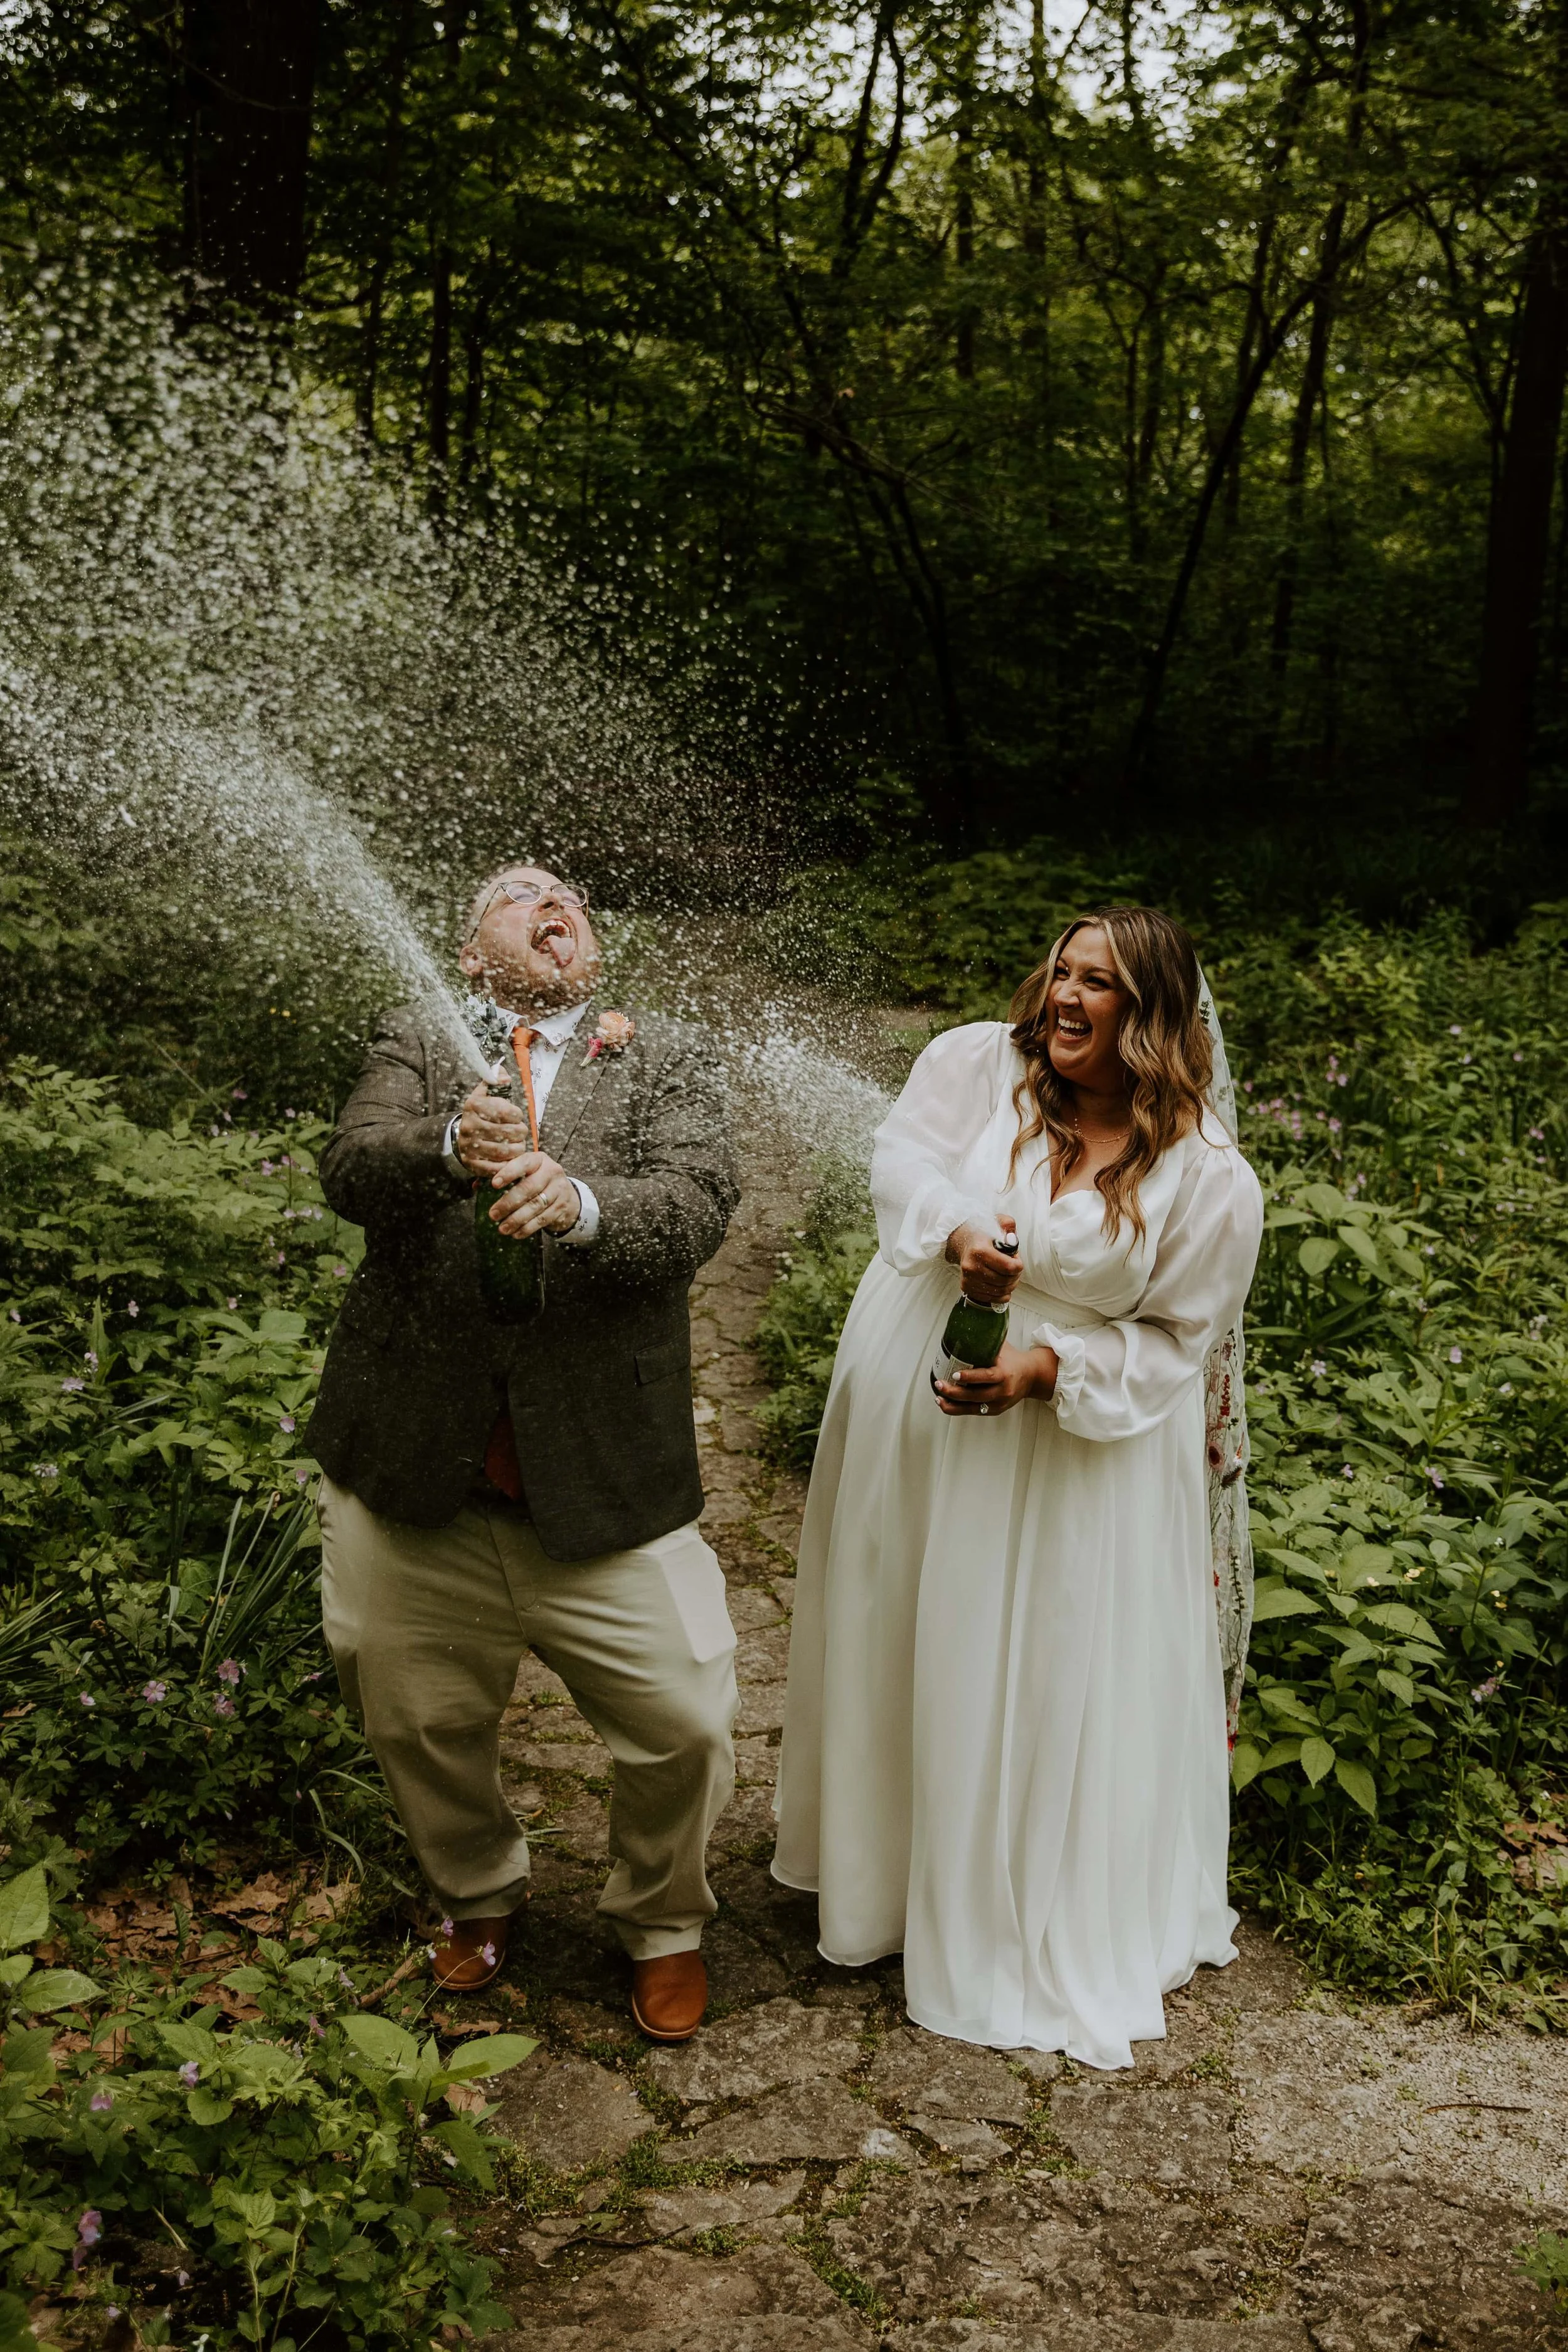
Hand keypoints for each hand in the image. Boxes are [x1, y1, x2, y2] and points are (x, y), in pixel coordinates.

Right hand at [456, 1080, 530, 1176]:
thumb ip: (496, 1081)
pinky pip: (495, 1167)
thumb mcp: (486, 1093)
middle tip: (521, 1132)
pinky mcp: (471, 1162)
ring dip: (517, 1149)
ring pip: (503, 1151)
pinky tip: (511, 1158)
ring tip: (519, 1145)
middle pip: (506, 1132)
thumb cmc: (482, 1112)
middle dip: (520, 1133)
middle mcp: (469, 1125)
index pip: (505, 1111)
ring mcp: (469, 1145)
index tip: (517, 1117)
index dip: (517, 1115)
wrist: (462, 1134)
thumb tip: (503, 1075)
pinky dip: (507, 1164)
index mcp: (474, 1105)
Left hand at [488, 1149, 581, 1237]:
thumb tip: (477, 1186)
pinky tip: (516, 1234)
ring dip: (517, 1219)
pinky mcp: (561, 1207)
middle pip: (529, 1188)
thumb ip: (501, 1176)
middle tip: (493, 1215)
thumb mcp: (523, 1173)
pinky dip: (528, 1228)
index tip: (494, 1184)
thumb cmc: (536, 1181)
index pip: (524, 1163)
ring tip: (502, 1228)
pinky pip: (543, 1219)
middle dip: (509, 1203)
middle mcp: (552, 1171)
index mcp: (538, 1159)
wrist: (565, 1194)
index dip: (508, 1173)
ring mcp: (559, 1190)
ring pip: (536, 1206)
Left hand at [936, 1341, 1058, 1416]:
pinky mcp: (996, 1410)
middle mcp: (1002, 1391)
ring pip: (973, 1408)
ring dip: (953, 1404)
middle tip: (939, 1384)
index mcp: (1004, 1374)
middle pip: (975, 1395)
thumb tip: (965, 1326)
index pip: (986, 1376)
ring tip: (938, 1397)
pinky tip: (947, 1403)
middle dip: (954, 1392)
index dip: (969, 1377)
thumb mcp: (1002, 1348)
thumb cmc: (1013, 1359)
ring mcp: (999, 1403)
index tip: (954, 1374)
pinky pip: (975, 1412)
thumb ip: (986, 1340)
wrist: (1032, 1376)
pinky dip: (959, 1409)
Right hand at [945, 1216, 1021, 1305]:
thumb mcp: (996, 1222)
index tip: (1016, 1258)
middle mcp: (971, 1267)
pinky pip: (993, 1298)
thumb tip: (1012, 1239)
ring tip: (1008, 1274)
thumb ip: (1008, 1224)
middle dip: (1015, 1274)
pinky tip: (1001, 1283)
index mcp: (979, 1250)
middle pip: (1006, 1281)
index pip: (1009, 1267)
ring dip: (1010, 1284)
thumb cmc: (982, 1235)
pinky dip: (1002, 1293)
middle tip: (1013, 1266)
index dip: (1018, 1264)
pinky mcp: (968, 1288)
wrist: (963, 1242)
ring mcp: (968, 1280)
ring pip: (1001, 1291)